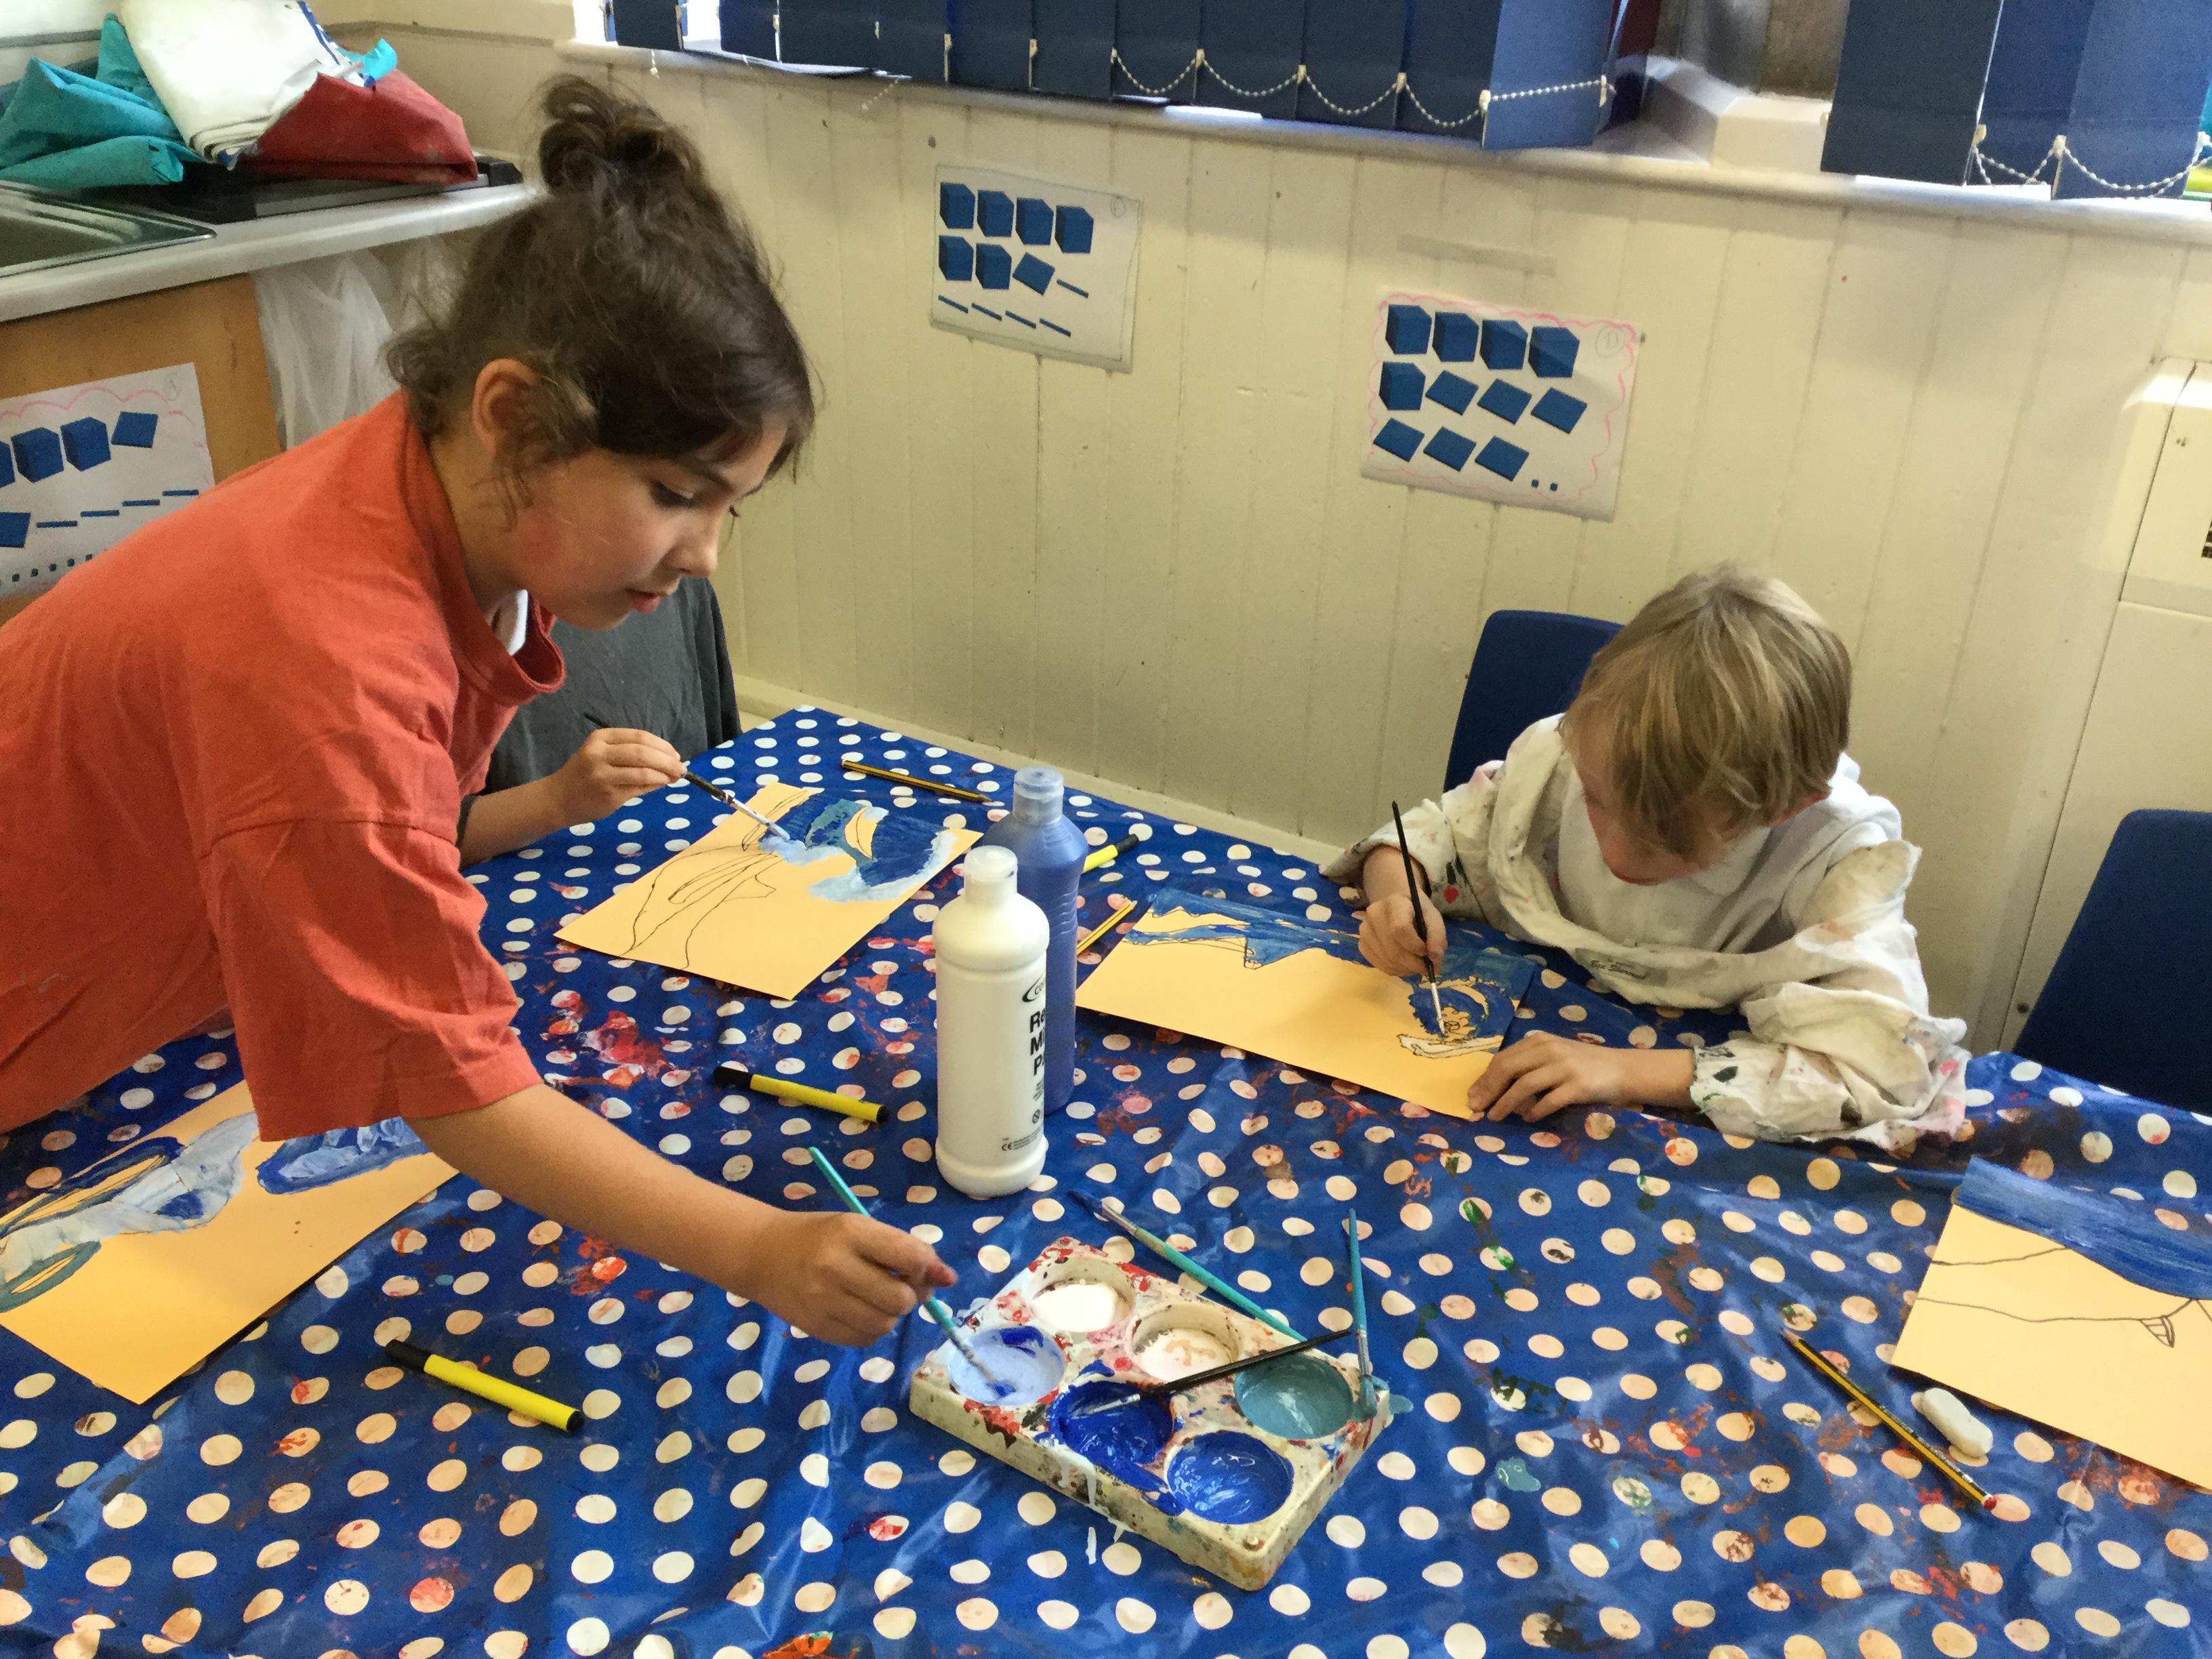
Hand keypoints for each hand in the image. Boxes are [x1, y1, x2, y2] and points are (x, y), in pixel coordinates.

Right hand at [551, 727, 682, 822]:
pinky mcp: (608, 794)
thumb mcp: (601, 755)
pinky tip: (661, 784)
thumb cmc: (584, 775)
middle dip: (668, 760)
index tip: (675, 754)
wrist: (558, 799)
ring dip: (665, 774)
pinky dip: (655, 785)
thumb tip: (668, 759)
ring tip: (674, 777)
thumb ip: (629, 753)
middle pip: (643, 752)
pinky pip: (639, 787)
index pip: (639, 737)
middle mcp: (600, 753)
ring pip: (644, 771)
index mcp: (600, 738)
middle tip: (681, 768)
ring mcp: (603, 774)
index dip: (662, 745)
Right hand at [742, 1210, 957, 1346]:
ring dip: (890, 1314)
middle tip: (897, 1287)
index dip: (926, 1269)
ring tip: (874, 1298)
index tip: (921, 1271)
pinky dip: (870, 1329)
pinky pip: (864, 1340)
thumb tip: (948, 1279)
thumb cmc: (818, 1236)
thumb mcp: (858, 1229)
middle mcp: (837, 1267)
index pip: (911, 1258)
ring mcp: (824, 1301)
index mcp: (852, 1232)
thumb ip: (903, 1249)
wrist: (761, 1254)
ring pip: (885, 1324)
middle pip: (901, 1299)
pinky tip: (857, 1311)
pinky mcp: (816, 1327)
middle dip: (909, 1296)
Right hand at [1357, 890, 1445, 977]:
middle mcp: (1374, 916)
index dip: (1415, 946)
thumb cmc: (1416, 911)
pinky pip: (1380, 966)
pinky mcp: (1362, 945)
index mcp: (1394, 903)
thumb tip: (1435, 958)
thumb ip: (1437, 935)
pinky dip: (1397, 970)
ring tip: (1418, 965)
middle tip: (1428, 967)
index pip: (1400, 929)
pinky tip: (1405, 965)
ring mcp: (1364, 931)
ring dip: (1407, 969)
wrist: (1395, 907)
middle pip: (1394, 950)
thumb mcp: (1432, 917)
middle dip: (1414, 964)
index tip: (1427, 951)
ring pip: (1388, 961)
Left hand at [1465, 1032, 1694, 1122]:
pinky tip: (1528, 1119)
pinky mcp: (1578, 1085)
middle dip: (1488, 1091)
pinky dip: (1534, 1111)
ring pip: (1524, 1085)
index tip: (1472, 1096)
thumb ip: (1528, 1066)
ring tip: (1495, 1118)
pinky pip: (1548, 1101)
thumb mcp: (1553, 1057)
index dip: (1484, 1079)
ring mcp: (1564, 1067)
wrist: (1623, 1069)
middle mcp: (1549, 1049)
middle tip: (1477, 1109)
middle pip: (1508, 1069)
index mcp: (1539, 1041)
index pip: (1503, 1059)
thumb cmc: (1583, 1066)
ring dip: (1505, 1104)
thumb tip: (1492, 1089)